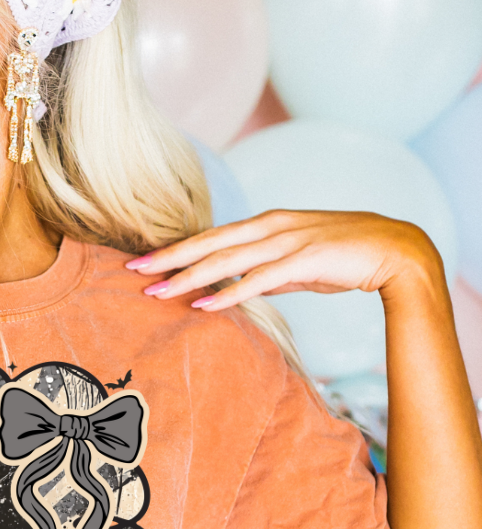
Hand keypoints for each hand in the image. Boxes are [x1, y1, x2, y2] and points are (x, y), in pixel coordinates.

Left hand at [125, 210, 443, 310]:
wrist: (396, 250)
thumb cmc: (345, 256)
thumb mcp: (297, 262)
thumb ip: (267, 272)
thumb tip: (241, 289)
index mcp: (267, 224)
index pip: (212, 236)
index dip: (176, 249)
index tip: (145, 262)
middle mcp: (271, 227)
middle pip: (209, 243)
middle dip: (169, 258)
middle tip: (133, 270)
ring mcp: (286, 242)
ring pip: (226, 260)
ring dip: (188, 277)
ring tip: (157, 291)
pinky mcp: (304, 260)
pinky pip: (258, 279)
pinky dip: (227, 292)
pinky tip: (202, 304)